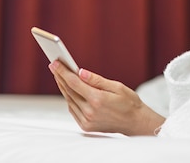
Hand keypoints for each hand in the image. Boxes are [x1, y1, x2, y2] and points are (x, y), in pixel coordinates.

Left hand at [49, 61, 164, 134]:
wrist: (135, 122)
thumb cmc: (129, 103)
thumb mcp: (117, 87)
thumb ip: (97, 80)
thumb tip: (81, 72)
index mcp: (98, 99)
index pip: (74, 83)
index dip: (63, 72)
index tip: (55, 63)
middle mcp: (90, 111)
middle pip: (69, 91)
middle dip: (60, 77)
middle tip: (54, 66)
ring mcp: (87, 121)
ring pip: (69, 100)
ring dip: (63, 87)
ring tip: (60, 76)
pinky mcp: (86, 126)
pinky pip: (73, 109)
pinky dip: (70, 98)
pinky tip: (69, 90)